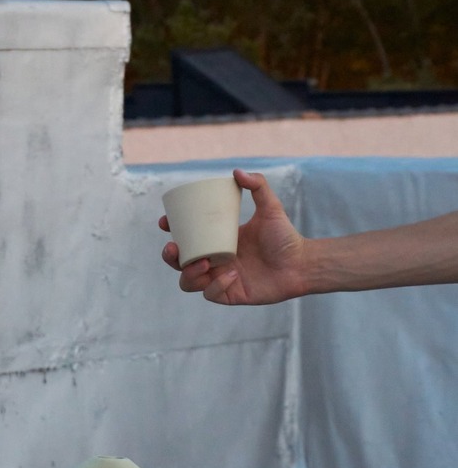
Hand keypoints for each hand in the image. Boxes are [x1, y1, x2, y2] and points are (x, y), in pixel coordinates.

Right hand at [160, 169, 307, 304]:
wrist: (301, 263)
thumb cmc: (286, 236)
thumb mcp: (271, 207)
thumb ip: (258, 185)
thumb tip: (236, 172)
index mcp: (217, 241)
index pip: (187, 238)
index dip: (172, 231)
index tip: (166, 222)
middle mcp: (215, 261)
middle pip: (180, 263)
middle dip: (170, 258)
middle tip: (174, 248)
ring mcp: (221, 279)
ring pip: (189, 282)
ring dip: (189, 274)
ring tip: (203, 263)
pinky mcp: (230, 295)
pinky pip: (211, 294)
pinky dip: (216, 286)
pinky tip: (231, 275)